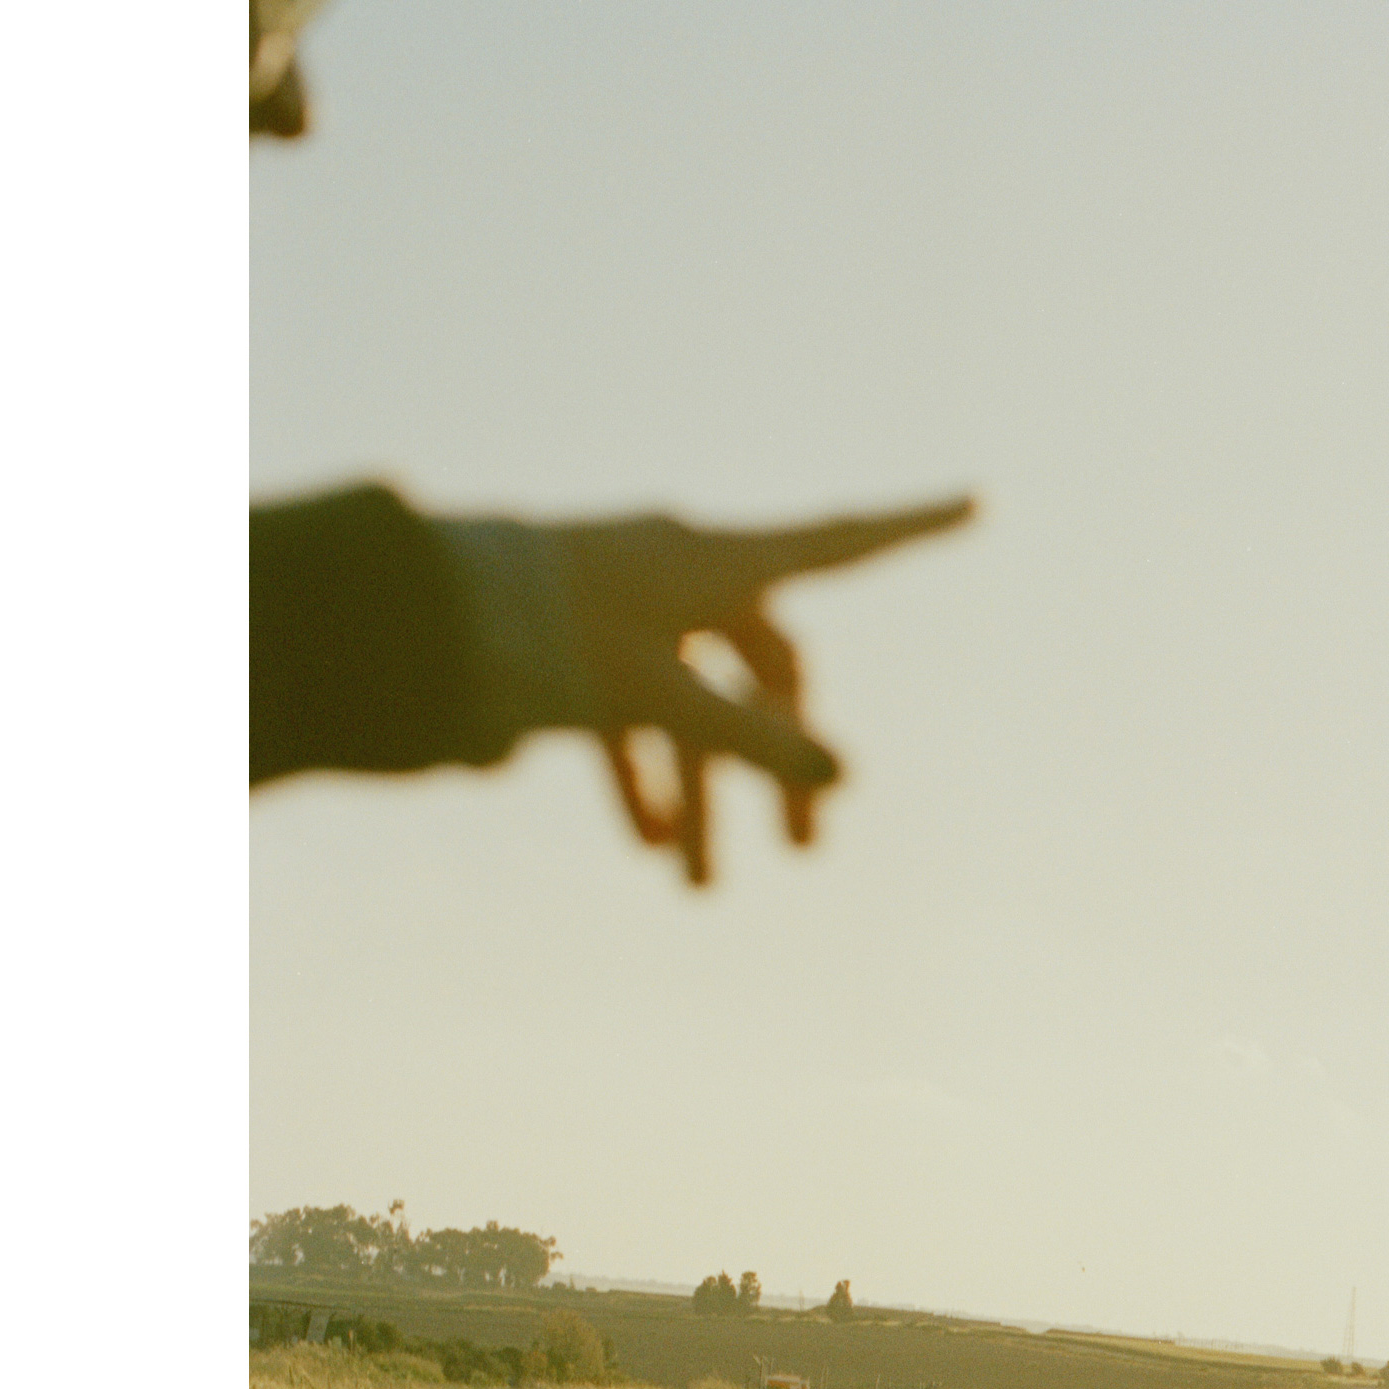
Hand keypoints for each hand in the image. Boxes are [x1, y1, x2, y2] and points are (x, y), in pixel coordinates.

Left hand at [557, 500, 973, 888]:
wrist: (415, 618)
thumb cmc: (539, 635)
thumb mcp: (657, 695)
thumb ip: (749, 740)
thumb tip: (840, 778)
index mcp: (718, 560)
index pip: (841, 542)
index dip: (912, 528)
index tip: (974, 502)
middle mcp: (684, 573)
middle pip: (766, 667)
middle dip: (782, 762)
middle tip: (800, 855)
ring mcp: (631, 608)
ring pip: (694, 704)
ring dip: (705, 792)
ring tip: (696, 887)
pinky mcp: (580, 645)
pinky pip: (633, 712)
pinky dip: (644, 773)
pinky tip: (646, 841)